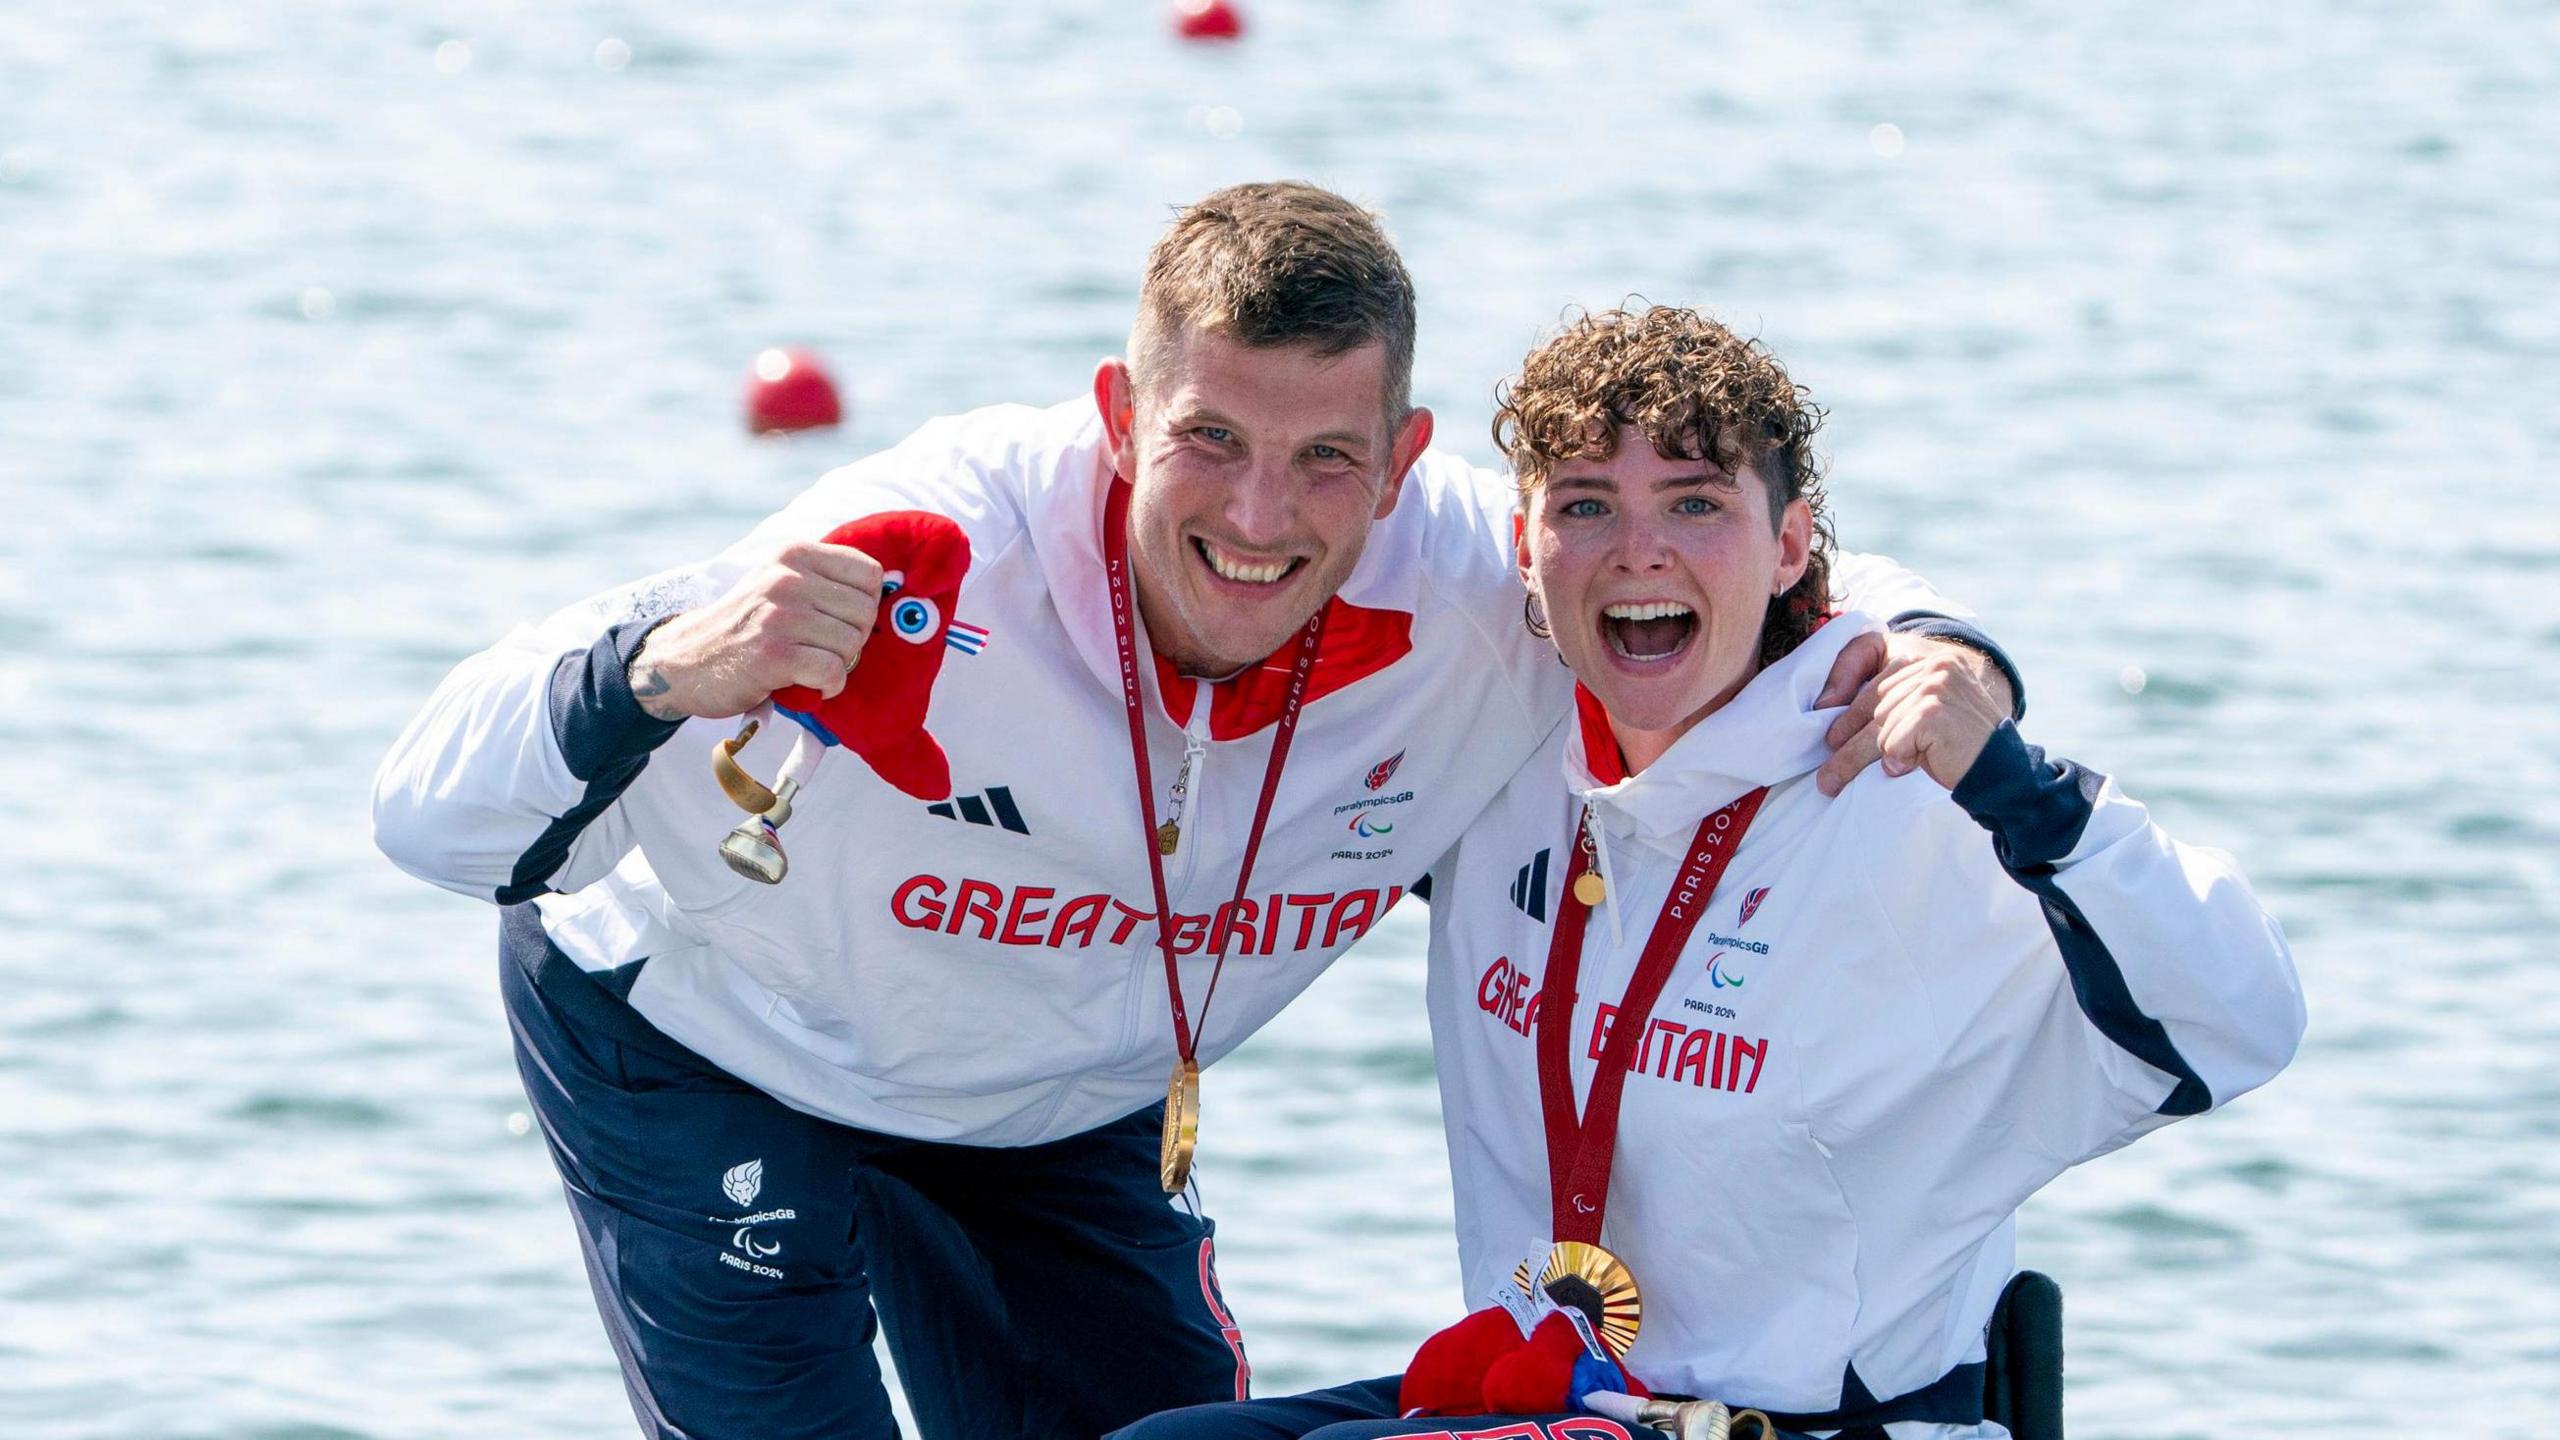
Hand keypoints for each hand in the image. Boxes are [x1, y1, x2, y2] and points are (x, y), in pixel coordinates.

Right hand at [627, 539, 884, 720]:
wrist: (685, 660)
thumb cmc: (746, 625)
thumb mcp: (779, 582)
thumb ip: (824, 579)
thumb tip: (885, 590)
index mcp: (794, 554)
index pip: (869, 572)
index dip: (866, 603)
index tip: (841, 619)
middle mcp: (787, 578)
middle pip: (865, 611)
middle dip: (853, 638)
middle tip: (823, 649)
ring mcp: (779, 616)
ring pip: (851, 643)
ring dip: (839, 664)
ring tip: (811, 665)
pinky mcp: (773, 655)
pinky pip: (832, 671)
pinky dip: (830, 686)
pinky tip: (811, 685)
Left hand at [1814, 632, 2012, 795]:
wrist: (2003, 769)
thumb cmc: (1959, 746)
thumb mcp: (1924, 714)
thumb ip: (1894, 704)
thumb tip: (1834, 724)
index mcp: (1930, 659)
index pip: (1875, 677)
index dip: (1845, 704)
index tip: (1826, 730)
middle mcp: (1933, 665)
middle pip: (1872, 705)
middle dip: (1846, 742)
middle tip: (1825, 776)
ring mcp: (1935, 685)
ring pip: (1878, 727)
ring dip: (1872, 756)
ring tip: (1867, 773)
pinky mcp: (1933, 712)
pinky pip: (1891, 742)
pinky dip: (1898, 759)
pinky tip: (1913, 765)